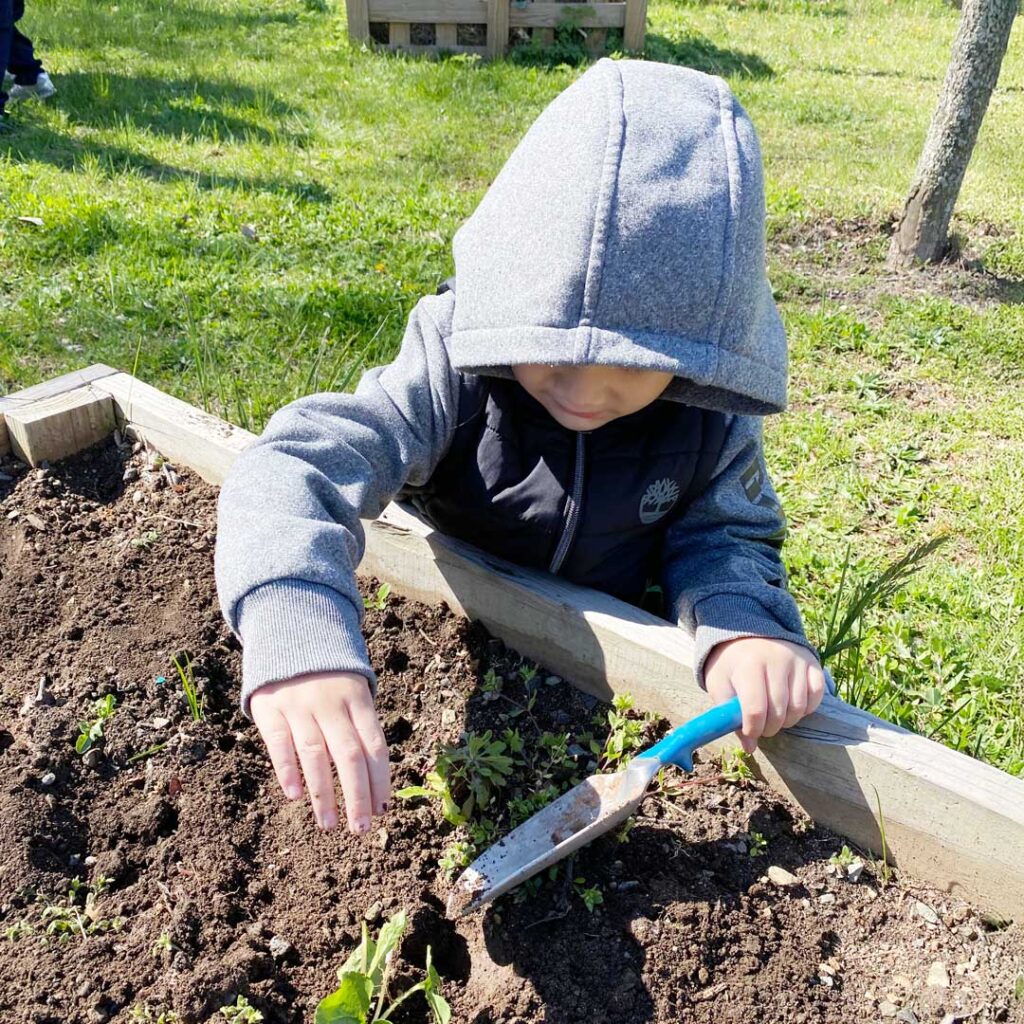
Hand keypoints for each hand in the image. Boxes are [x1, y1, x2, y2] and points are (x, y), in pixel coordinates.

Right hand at [250, 671, 390, 832]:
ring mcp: (300, 705)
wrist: (291, 633)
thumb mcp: (354, 691)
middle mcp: (331, 703)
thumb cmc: (330, 677)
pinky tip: (295, 795)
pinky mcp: (270, 708)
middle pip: (349, 755)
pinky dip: (287, 769)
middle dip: (357, 795)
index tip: (383, 811)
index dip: (380, 780)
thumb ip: (361, 727)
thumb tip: (374, 782)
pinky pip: (279, 742)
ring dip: (324, 792)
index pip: (374, 745)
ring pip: (315, 753)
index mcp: (358, 699)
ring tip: (329, 824)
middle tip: (360, 829)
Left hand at [704, 637, 825, 753]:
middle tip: (761, 727)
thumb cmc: (730, 664)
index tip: (749, 734)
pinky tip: (791, 706)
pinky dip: (806, 708)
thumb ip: (729, 716)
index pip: (755, 709)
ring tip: (774, 716)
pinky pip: (817, 695)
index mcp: (748, 665)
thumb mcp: (719, 685)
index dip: (753, 730)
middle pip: (778, 711)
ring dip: (787, 721)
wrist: (746, 632)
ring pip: (798, 707)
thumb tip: (749, 748)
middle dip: (769, 728)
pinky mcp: (812, 661)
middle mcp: (776, 660)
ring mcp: (796, 660)